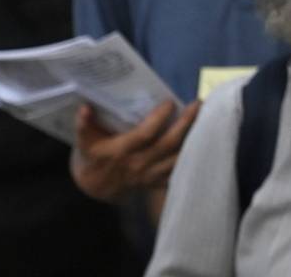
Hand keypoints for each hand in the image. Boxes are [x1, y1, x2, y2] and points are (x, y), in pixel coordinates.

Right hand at [70, 100, 198, 200]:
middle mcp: (138, 165)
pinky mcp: (158, 182)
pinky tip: (205, 140)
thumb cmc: (91, 158)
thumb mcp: (84, 141)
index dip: (159, 118)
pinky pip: (179, 170)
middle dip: (186, 123)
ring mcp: (150, 176)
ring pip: (178, 158)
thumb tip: (85, 108)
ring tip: (207, 118)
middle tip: (199, 103)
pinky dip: (193, 157)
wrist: (94, 188)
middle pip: (168, 144)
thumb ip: (84, 125)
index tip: (170, 102)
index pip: (145, 134)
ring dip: (194, 139)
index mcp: (120, 152)